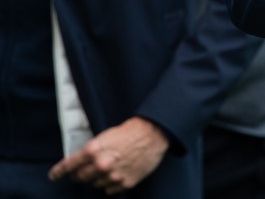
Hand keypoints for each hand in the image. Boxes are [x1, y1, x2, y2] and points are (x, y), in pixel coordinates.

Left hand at [48, 116, 169, 194]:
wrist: (153, 134)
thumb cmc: (129, 132)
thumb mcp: (105, 136)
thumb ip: (91, 151)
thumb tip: (80, 163)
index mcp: (93, 150)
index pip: (69, 165)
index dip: (59, 172)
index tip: (54, 176)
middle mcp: (101, 165)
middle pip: (80, 178)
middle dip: (79, 175)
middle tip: (84, 172)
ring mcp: (113, 176)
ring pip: (95, 185)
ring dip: (97, 179)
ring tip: (108, 168)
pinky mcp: (125, 183)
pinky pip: (109, 190)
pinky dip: (110, 184)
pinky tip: (117, 174)